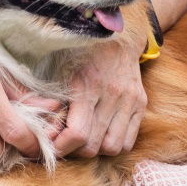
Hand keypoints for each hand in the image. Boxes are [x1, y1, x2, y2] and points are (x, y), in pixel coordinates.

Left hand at [52, 32, 146, 158]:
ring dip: (97, 150)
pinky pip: (129, 141)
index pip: (78, 133)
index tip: (51, 146)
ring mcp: (129, 100)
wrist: (118, 35)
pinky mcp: (141, 104)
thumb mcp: (61, 68)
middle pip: (94, 145)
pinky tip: (102, 133)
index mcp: (88, 84)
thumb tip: (45, 133)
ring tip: (86, 139)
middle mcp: (112, 94)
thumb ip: (53, 100)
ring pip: (113, 148)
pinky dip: (114, 144)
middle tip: (66, 143)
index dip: (62, 147)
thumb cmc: (82, 51)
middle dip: (76, 150)